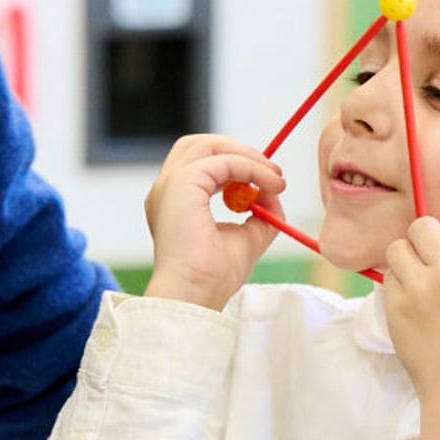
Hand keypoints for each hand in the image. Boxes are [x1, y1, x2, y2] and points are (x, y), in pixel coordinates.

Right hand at [141, 134, 284, 309]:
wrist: (196, 294)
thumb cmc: (213, 276)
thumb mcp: (247, 237)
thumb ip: (261, 212)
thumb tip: (273, 188)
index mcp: (174, 203)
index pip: (200, 164)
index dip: (235, 163)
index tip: (267, 179)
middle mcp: (166, 190)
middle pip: (198, 145)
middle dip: (238, 150)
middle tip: (271, 171)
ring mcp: (169, 184)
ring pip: (206, 145)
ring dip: (244, 155)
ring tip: (271, 176)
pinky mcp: (182, 184)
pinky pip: (222, 161)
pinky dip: (249, 167)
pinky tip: (268, 184)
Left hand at [383, 217, 439, 439]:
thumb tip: (434, 245)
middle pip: (422, 226)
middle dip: (422, 242)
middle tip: (427, 266)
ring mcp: (420, 288)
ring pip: (397, 249)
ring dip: (404, 263)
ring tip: (417, 287)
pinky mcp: (395, 306)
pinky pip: (387, 279)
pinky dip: (395, 289)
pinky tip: (410, 309)